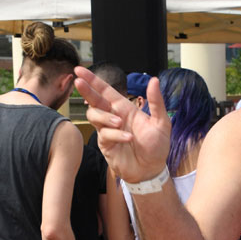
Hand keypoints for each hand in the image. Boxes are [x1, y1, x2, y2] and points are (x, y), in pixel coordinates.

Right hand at [74, 67, 169, 183]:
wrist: (153, 169)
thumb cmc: (157, 145)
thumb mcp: (161, 122)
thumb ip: (156, 102)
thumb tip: (154, 80)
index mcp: (125, 108)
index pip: (105, 90)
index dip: (92, 80)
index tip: (79, 70)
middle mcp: (114, 117)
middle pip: (95, 100)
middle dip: (86, 90)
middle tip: (79, 82)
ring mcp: (108, 130)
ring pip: (95, 116)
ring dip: (105, 116)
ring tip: (119, 122)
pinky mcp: (106, 145)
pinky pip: (105, 135)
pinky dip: (116, 134)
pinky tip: (128, 138)